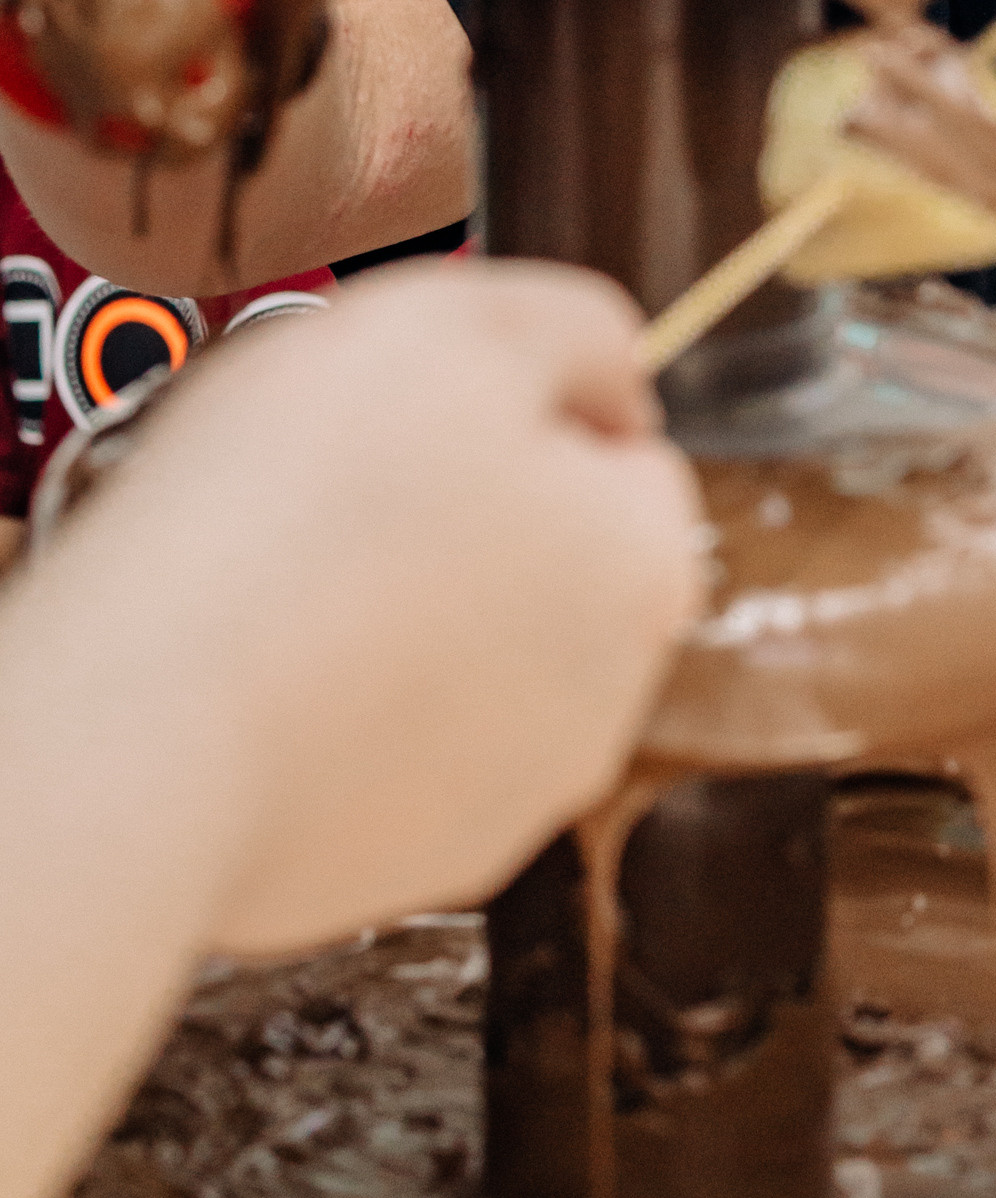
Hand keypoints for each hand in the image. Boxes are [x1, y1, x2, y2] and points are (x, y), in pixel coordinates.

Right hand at [35, 259, 704, 953]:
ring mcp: (502, 805)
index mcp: (644, 572)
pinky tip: (262, 681)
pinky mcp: (397, 872)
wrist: (148, 728)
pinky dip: (333, 721)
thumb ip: (579, 333)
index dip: (522, 414)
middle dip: (468, 527)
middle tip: (342, 492)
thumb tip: (619, 383)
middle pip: (548, 572)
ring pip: (463, 672)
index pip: (626, 463)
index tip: (423, 413)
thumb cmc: (298, 509)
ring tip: (288, 588)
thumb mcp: (462, 325)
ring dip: (400, 627)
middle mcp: (605, 709)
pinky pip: (379, 763)